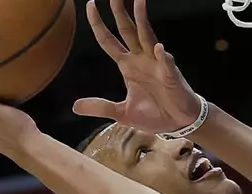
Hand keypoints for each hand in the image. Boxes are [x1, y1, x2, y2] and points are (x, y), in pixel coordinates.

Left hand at [74, 0, 200, 133]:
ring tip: (138, 2)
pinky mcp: (170, 77)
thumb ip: (100, 107)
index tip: (91, 5)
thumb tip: (74, 107)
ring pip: (147, 37)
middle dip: (119, 12)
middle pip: (127, 30)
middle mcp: (141, 60)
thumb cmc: (154, 115)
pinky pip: (166, 64)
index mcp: (128, 66)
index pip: (109, 41)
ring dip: (143, 20)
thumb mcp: (122, 113)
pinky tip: (158, 49)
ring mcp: (157, 65)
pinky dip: (162, 57)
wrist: (177, 124)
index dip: (98, 24)